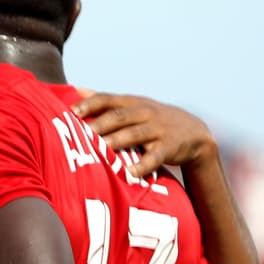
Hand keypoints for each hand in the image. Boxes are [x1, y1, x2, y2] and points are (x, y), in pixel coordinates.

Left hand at [72, 91, 215, 179]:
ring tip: (99, 152)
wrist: (193, 132)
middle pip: (117, 117)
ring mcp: (157, 129)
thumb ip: (105, 101)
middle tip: (77, 136)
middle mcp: (144, 113)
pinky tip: (130, 173)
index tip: (70, 112)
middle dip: (97, 125)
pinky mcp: (168, 147)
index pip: (107, 100)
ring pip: (133, 135)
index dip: (89, 104)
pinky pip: (154, 157)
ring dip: (115, 143)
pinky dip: (142, 165)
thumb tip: (75, 90)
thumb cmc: (152, 120)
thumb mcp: (133, 105)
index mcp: (131, 103)